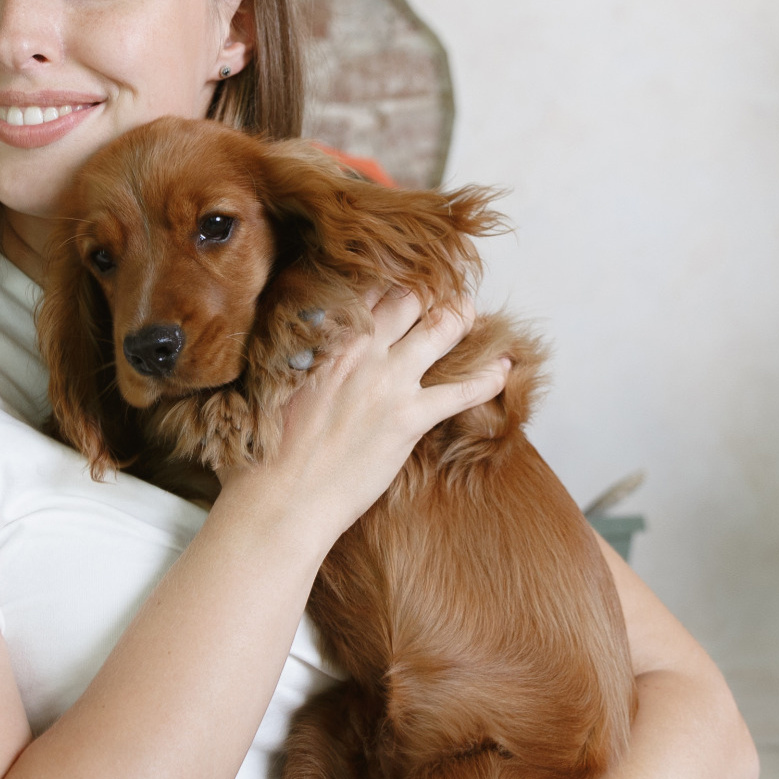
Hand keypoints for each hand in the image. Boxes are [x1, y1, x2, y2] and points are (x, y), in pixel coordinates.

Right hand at [226, 289, 508, 542]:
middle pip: (409, 299)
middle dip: (432, 293)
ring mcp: (388, 383)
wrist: (284, 495)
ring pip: (440, 331)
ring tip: (472, 314)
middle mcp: (361, 351)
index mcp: (327, 341)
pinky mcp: (408, 418)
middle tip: (446, 295)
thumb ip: (312, 358)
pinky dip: (488, 378)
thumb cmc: (274, 449)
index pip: (370, 291)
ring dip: (461, 318)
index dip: (395, 284)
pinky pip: (461, 391)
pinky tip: (504, 368)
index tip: (408, 285)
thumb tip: (320, 348)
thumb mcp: (284, 385)